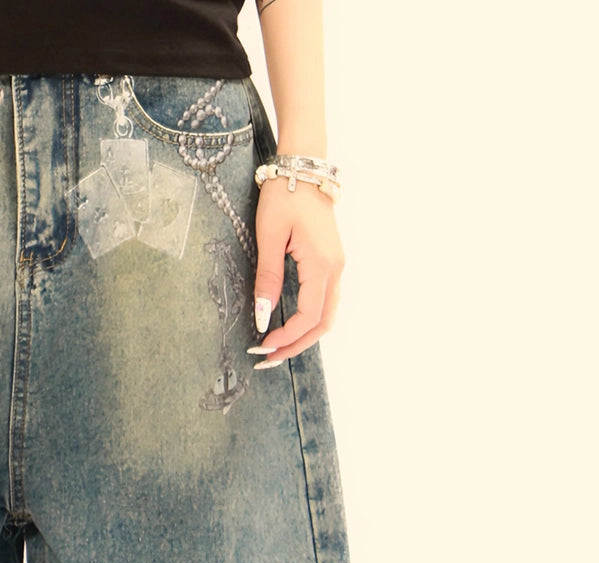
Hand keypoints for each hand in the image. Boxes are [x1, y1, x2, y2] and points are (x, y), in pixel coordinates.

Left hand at [250, 176, 343, 364]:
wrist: (303, 167)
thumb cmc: (284, 196)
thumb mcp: (269, 237)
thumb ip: (268, 279)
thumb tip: (263, 318)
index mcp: (322, 265)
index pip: (308, 317)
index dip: (286, 337)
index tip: (262, 345)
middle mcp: (335, 269)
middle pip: (323, 324)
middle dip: (296, 345)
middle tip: (269, 358)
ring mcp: (336, 266)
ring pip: (326, 315)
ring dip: (304, 335)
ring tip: (277, 347)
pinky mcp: (330, 262)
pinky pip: (324, 301)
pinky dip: (309, 320)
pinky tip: (289, 326)